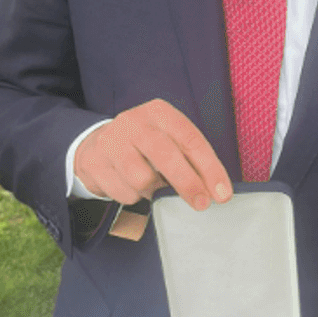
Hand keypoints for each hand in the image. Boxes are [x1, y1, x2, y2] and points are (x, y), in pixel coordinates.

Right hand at [74, 99, 232, 240]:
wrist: (95, 146)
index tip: (222, 193)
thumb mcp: (168, 141)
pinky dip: (133, 196)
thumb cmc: (144, 146)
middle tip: (202, 203)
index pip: (190, 139)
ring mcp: (111, 141)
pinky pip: (124, 192)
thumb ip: (190, 160)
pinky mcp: (95, 163)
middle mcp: (134, 122)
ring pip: (142, 179)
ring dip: (153, 191)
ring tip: (152, 185)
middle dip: (187, 183)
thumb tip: (215, 191)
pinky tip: (129, 185)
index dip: (210, 168)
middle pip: (166, 155)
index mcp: (159, 112)